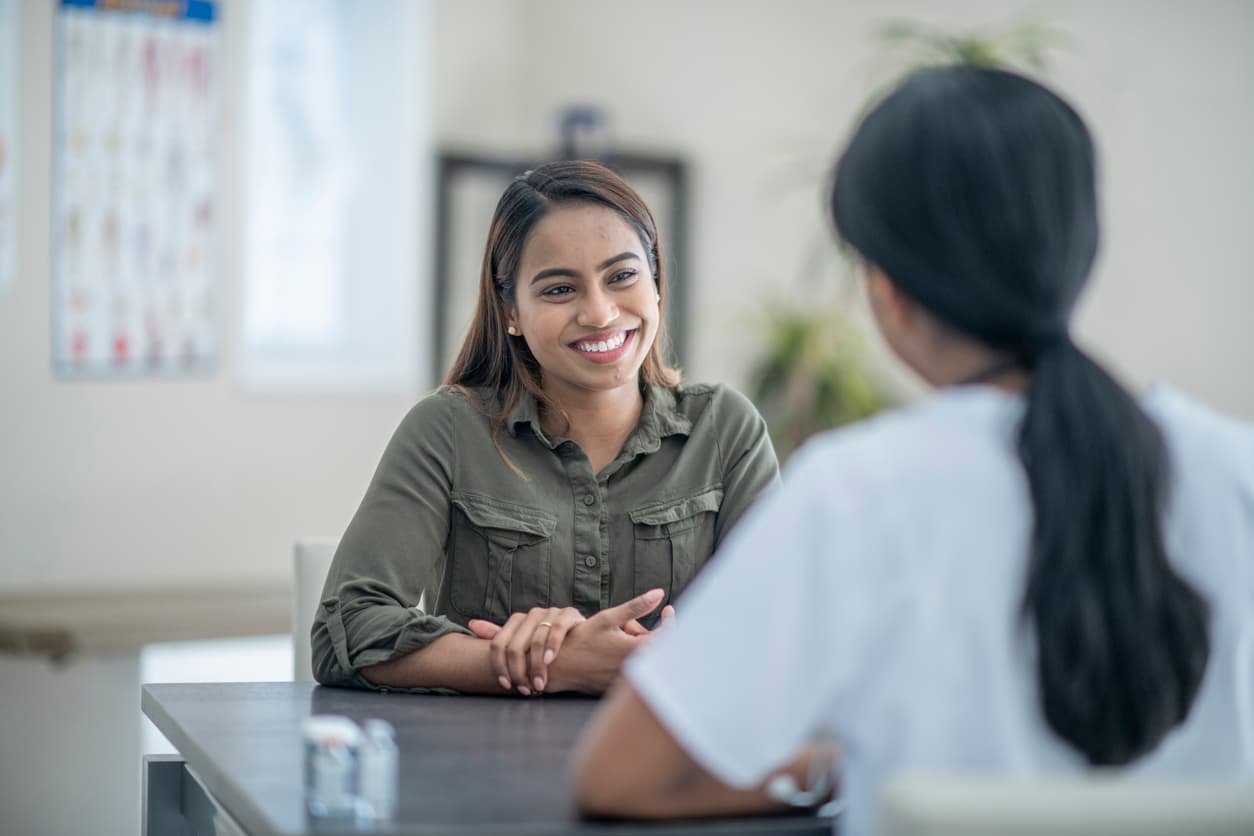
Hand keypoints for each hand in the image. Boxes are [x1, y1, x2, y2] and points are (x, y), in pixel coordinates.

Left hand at [469, 606, 584, 695]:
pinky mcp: (569, 615)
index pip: (498, 643)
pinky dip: (552, 646)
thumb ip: (499, 636)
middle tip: (524, 689)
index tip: (505, 685)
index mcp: (518, 621)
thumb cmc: (548, 648)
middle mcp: (532, 614)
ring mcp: (551, 612)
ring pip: (535, 640)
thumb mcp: (523, 644)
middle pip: (515, 645)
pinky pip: (557, 628)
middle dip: (518, 671)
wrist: (583, 645)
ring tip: (539, 685)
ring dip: (536, 666)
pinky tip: (550, 662)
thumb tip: (472, 624)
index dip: (499, 666)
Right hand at [545, 588, 665, 694]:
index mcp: (637, 650)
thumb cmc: (581, 640)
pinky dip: (630, 657)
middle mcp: (636, 668)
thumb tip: (659, 593)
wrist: (560, 667)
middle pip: (656, 647)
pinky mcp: (621, 686)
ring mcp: (629, 680)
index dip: (670, 620)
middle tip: (629, 625)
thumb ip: (636, 606)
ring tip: (617, 638)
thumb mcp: (608, 618)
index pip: (668, 635)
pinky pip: (634, 669)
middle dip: (648, 633)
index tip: (666, 610)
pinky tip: (613, 651)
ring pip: (644, 658)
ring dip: (638, 645)